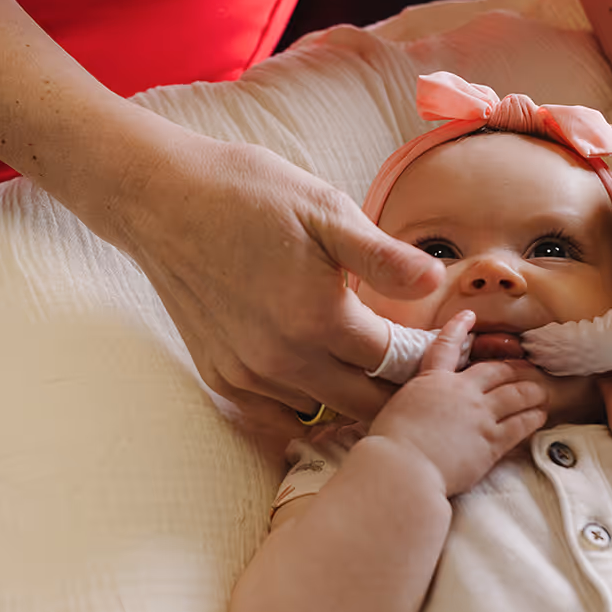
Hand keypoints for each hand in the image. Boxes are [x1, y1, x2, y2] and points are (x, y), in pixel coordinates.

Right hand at [115, 130, 444, 419]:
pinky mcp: (221, 377)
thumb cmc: (251, 195)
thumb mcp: (326, 210)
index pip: (398, 363)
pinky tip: (321, 377)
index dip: (430, 355)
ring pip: (324, 412)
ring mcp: (247, 374)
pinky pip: (278, 417)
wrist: (164, 200)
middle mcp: (283, 359)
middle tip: (419, 365)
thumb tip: (436, 283)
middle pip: (366, 403)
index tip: (448, 344)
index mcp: (319, 318)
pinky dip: (306, 406)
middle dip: (399, 389)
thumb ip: (382, 258)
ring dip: (352, 399)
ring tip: (371, 368)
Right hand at [369, 312, 547, 495]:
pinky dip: (533, 418)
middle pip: (496, 370)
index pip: (446, 347)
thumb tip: (416, 410)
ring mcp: (479, 416)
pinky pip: (520, 424)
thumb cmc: (390, 444)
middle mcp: (460, 392)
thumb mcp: (397, 410)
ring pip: (516, 394)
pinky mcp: (491, 441)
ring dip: (532, 391)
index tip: (469, 317)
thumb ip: (414, 404)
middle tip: (525, 368)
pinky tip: (540, 416)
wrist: (402, 468)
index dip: (459, 328)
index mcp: (431, 382)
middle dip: (513, 368)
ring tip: (542, 391)